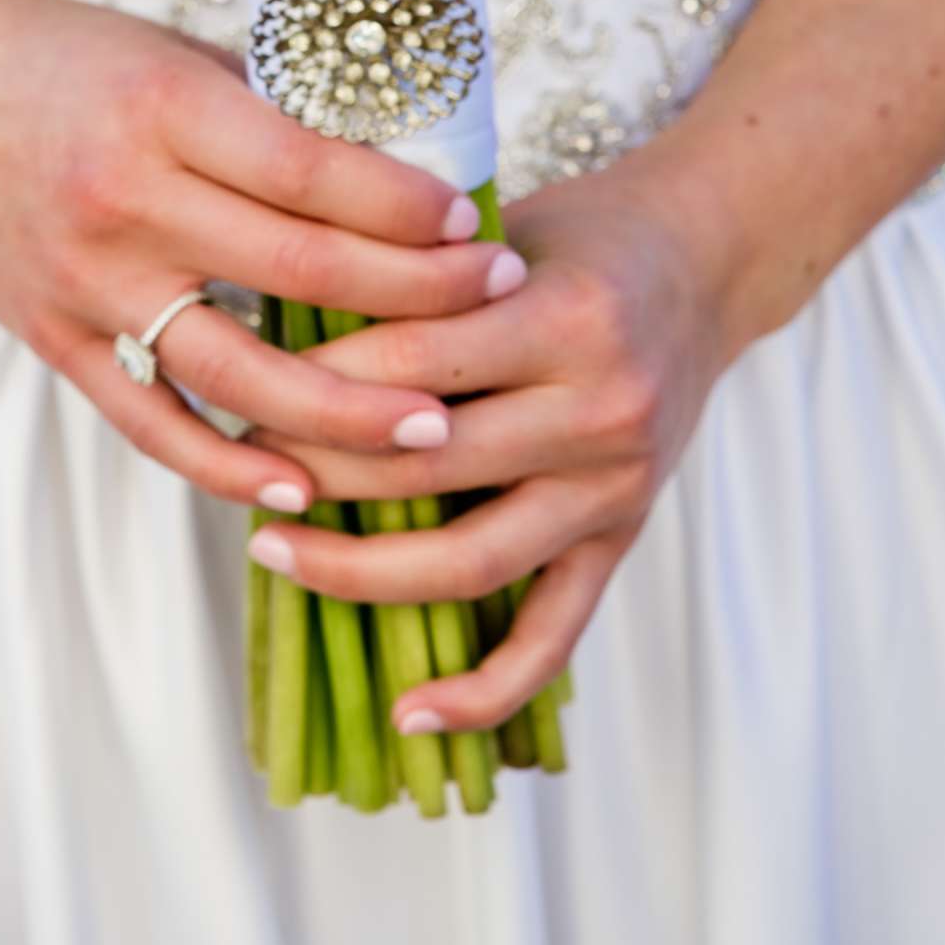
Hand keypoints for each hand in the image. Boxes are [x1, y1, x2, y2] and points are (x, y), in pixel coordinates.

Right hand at [0, 0, 527, 514]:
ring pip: (235, 367)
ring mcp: (84, 282)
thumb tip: (404, 151)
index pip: (313, 171)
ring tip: (434, 429)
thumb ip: (273, 107)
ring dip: (344, 409)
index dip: (406, 207)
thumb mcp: (174, 48)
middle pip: (297, 268)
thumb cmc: (64, 56)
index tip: (478, 227)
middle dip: (415, 297)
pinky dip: (228, 462)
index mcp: (163, 107)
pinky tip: (301, 486)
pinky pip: (152, 421)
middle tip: (501, 308)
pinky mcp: (54, 339)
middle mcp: (123, 200)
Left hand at [240, 145, 743, 731]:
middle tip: (238, 459)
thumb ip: (416, 282)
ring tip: (275, 551)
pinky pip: (552, 638)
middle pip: (426, 467)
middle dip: (314, 468)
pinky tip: (409, 712)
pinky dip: (484, 692)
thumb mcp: (502, 232)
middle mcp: (602, 410)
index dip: (315, 381)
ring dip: (359, 573)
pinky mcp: (624, 539)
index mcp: (568, 318)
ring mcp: (616, 487)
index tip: (244, 382)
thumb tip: (279, 338)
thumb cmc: (581, 237)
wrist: (706, 263)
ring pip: (471, 561)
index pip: (412, 364)